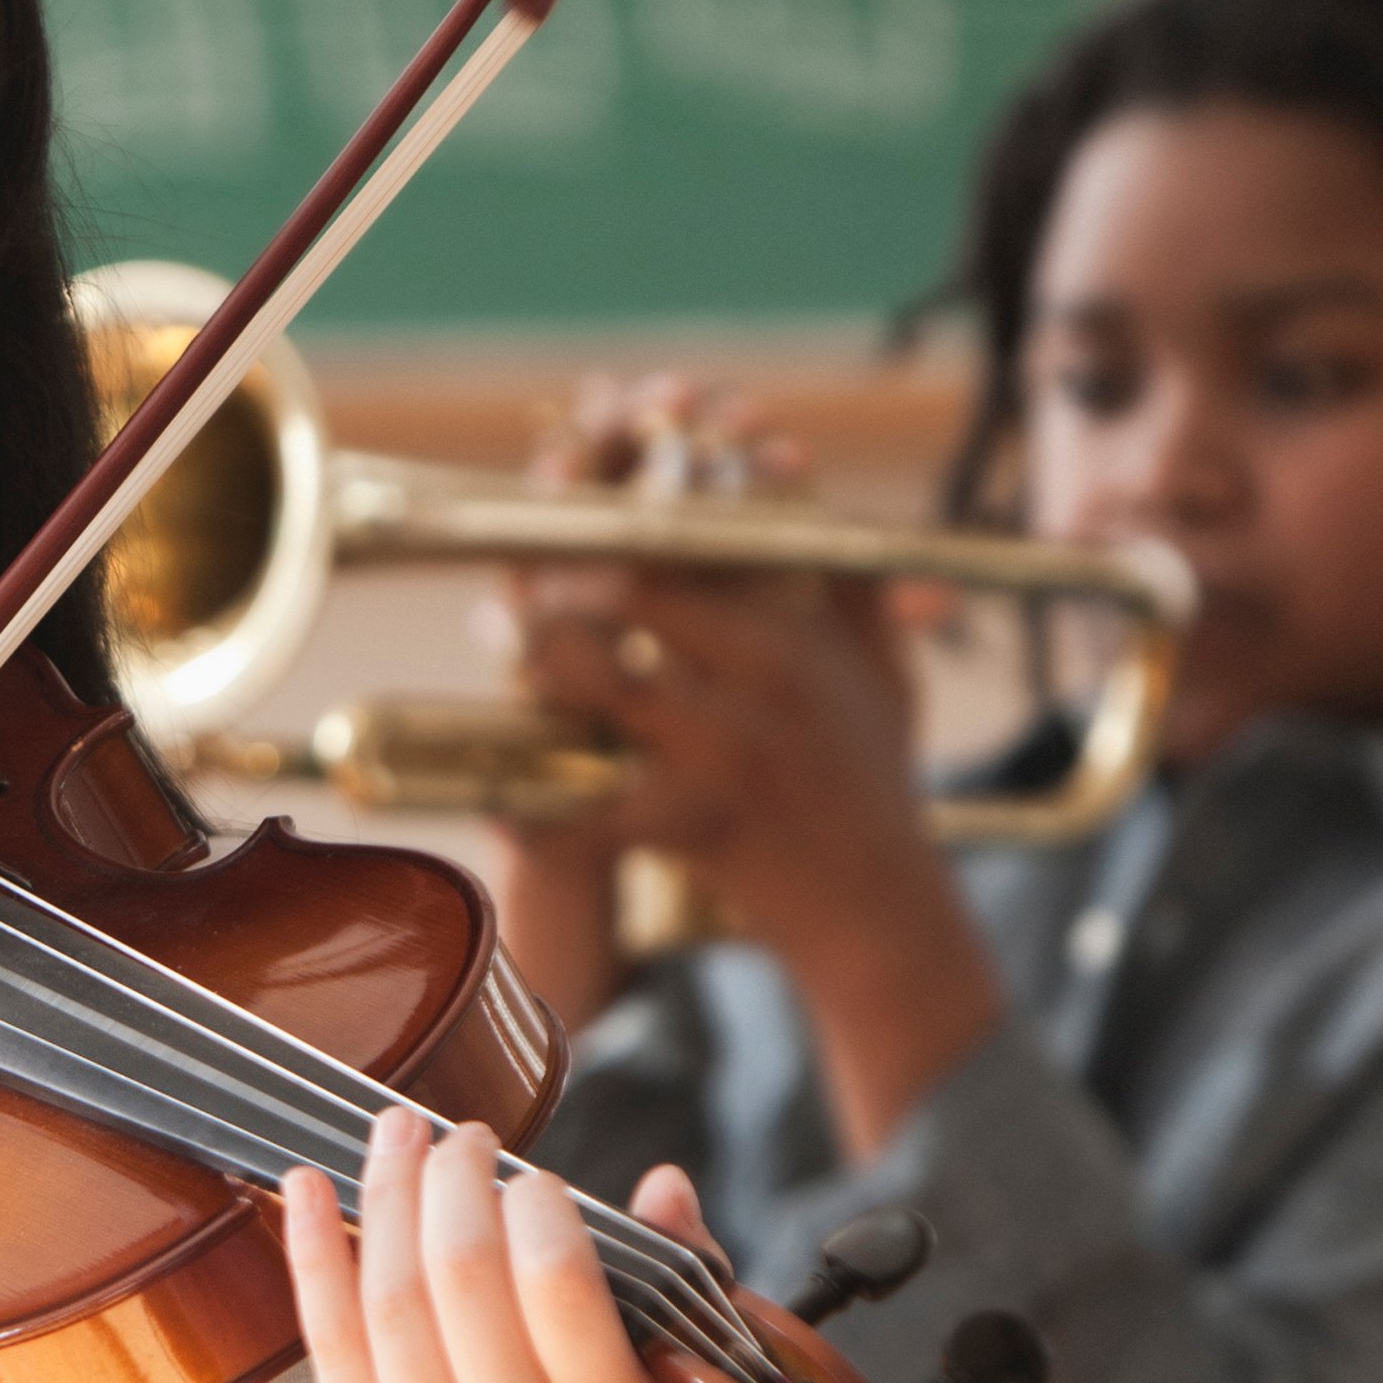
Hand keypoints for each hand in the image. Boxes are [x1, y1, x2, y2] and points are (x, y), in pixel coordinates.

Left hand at [280, 1108, 692, 1382]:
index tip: (530, 1173)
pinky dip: (315, 1264)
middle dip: (454, 1181)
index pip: (561, 1285)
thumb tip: (662, 1184)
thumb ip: (669, 1307)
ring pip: (393, 1308)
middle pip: (464, 1281)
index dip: (532, 1203)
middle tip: (455, 1134)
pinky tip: (306, 1194)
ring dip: (386, 1199)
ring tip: (393, 1136)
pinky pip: (332, 1359)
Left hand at [499, 418, 1011, 1150]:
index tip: (576, 520)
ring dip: (544, 662)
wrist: (878, 905)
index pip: (698, 539)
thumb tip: (800, 477)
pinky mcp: (693, 822)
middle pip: (634, 589)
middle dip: (565, 583)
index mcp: (801, 630)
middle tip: (522, 591)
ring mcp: (728, 748)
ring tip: (509, 657)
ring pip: (603, 676)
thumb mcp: (883, 672)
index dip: (623, 520)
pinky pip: (591, 803)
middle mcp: (767, 676)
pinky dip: (536, 802)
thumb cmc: (875, 784)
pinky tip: (498, 790)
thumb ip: (847, 580)